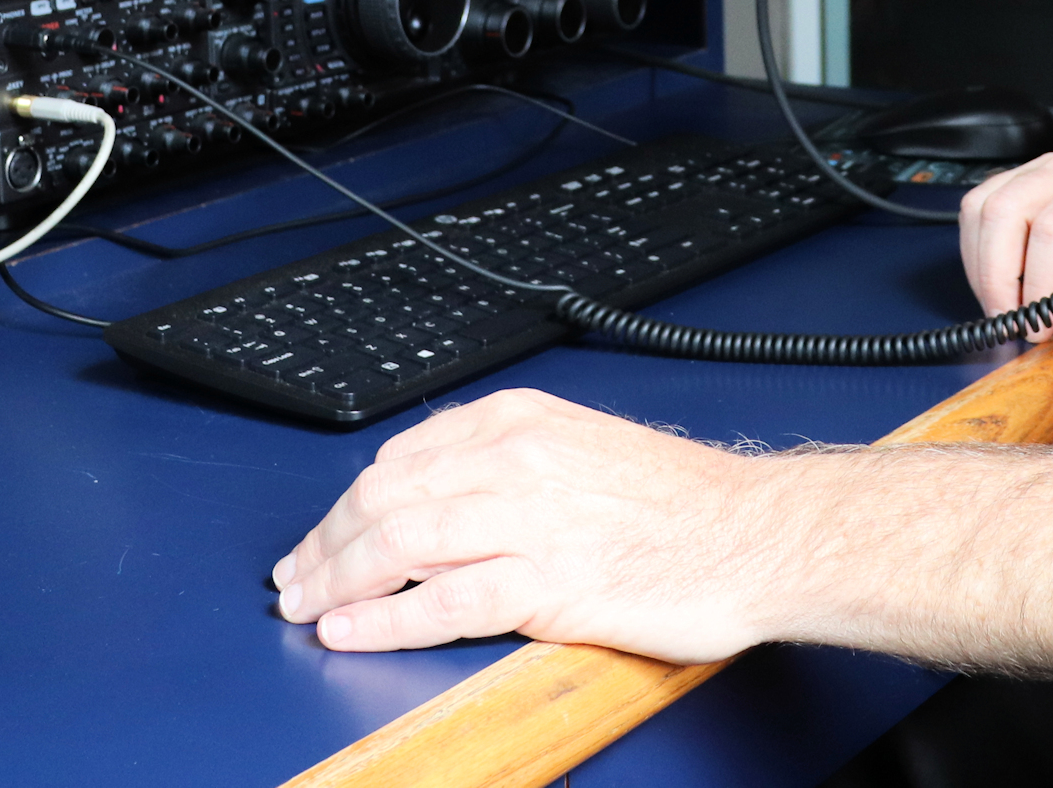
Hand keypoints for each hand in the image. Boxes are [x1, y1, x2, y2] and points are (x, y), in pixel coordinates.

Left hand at [271, 388, 774, 659]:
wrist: (755, 536)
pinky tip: (353, 633)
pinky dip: (385, 621)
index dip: (344, 505)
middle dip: (324, 546)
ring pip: (398, 542)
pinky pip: (443, 600)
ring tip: (309, 610)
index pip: (399, 459)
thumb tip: (438, 500)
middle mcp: (517, 458)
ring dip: (339, 582)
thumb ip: (510, 466)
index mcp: (522, 420)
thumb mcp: (582, 452)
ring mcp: (530, 517)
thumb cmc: (681, 505)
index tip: (321, 539)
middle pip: (383, 499)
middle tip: (296, 582)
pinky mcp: (548, 580)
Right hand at [958, 145, 1052, 341]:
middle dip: (998, 278)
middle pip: (1007, 211)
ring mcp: (1045, 168)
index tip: (1041, 327)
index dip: (1039, 283)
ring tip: (1004, 308)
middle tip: (1014, 325)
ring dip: (981, 266)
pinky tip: (998, 283)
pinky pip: (979, 207)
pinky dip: (977, 251)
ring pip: (983, 206)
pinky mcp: (1025, 179)